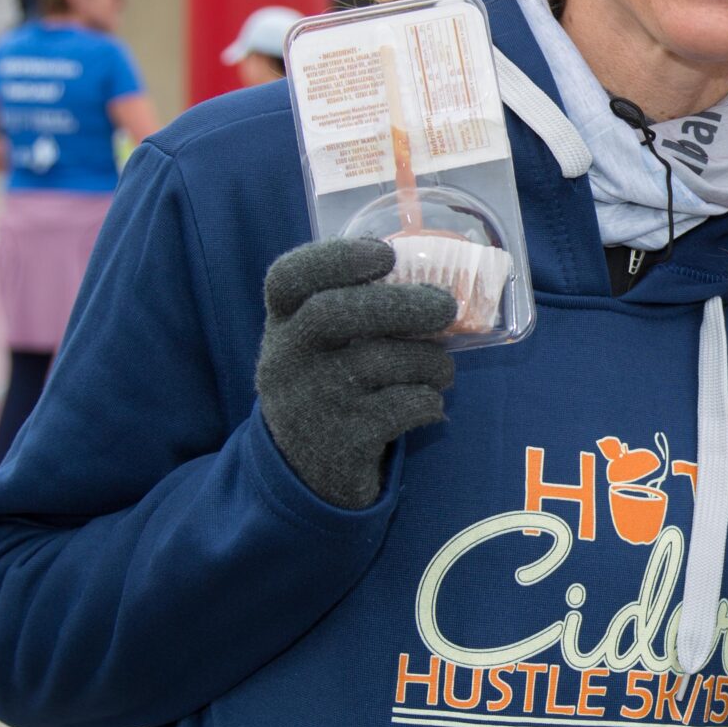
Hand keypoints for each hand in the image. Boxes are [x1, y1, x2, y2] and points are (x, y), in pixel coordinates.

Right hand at [255, 238, 457, 508]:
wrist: (309, 473)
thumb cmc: (330, 385)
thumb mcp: (320, 345)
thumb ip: (356, 309)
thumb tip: (436, 283)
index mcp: (282, 325)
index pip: (288, 278)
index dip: (337, 258)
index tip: (385, 253)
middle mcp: (285, 360)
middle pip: (333, 312)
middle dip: (402, 303)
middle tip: (445, 306)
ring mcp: (309, 403)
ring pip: (382, 361)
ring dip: (431, 361)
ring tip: (441, 370)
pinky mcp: (341, 443)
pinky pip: (403, 406)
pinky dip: (429, 400)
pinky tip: (426, 404)